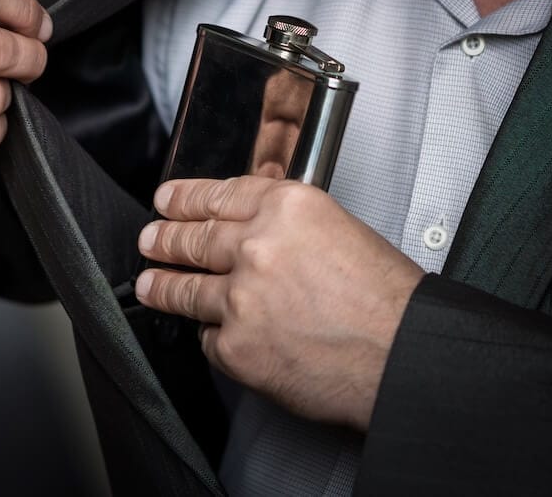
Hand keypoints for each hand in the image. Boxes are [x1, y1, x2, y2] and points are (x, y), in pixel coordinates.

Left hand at [135, 176, 424, 429]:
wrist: (401, 357)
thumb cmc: (387, 301)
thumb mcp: (340, 229)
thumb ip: (287, 225)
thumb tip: (252, 229)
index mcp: (288, 208)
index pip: (218, 195)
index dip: (183, 199)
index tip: (167, 201)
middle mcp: (258, 246)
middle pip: (193, 239)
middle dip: (164, 240)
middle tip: (150, 240)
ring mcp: (241, 298)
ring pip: (187, 289)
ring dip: (163, 286)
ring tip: (151, 285)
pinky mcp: (236, 346)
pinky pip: (209, 338)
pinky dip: (214, 337)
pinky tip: (221, 335)